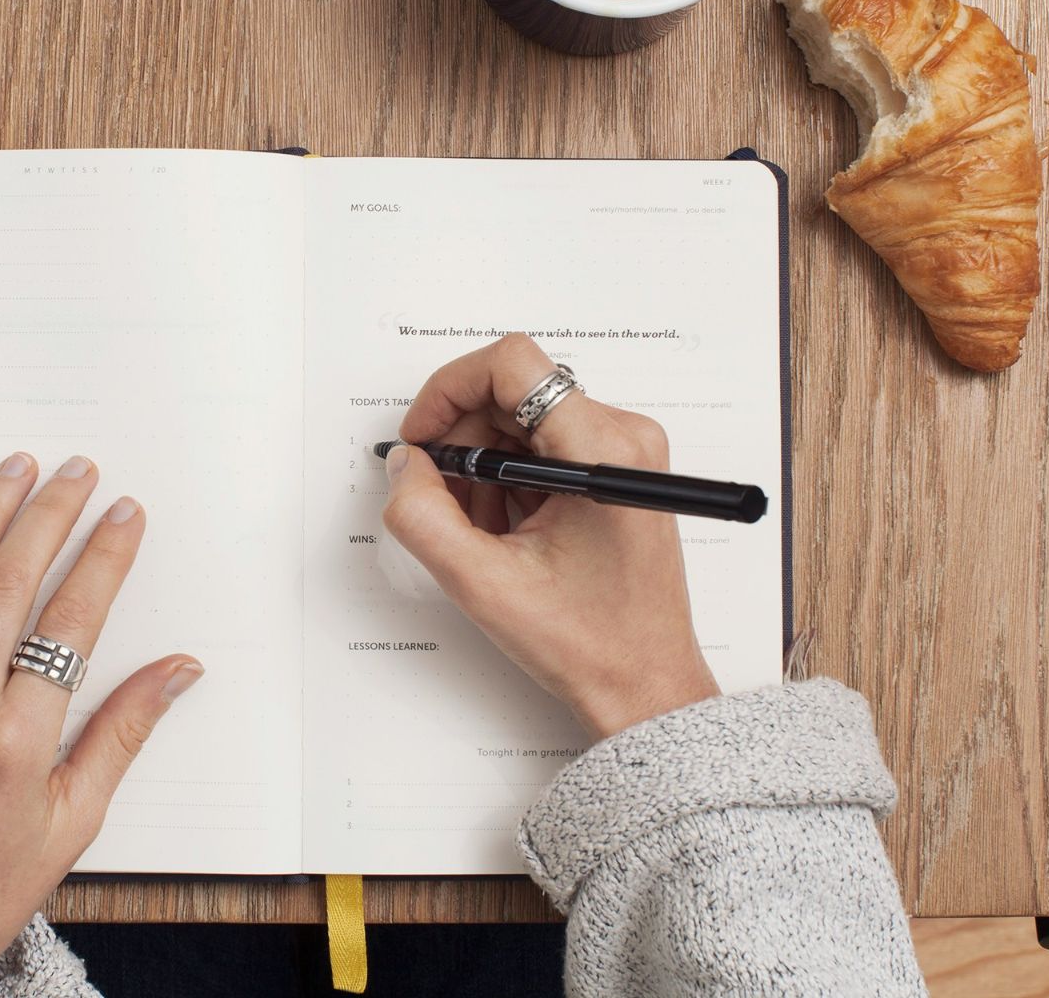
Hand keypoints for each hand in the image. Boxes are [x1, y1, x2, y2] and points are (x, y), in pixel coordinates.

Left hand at [0, 454, 203, 996]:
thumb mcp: (74, 823)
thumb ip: (123, 734)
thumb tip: (178, 671)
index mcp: (18, 744)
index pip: (70, 623)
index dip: (102, 558)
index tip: (125, 515)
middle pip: (6, 585)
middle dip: (47, 516)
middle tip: (77, 471)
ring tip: (15, 470)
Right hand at [385, 335, 719, 738]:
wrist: (644, 685)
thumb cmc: (590, 643)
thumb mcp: (482, 583)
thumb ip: (424, 515)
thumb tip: (405, 464)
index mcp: (602, 450)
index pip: (512, 364)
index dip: (449, 390)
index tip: (422, 437)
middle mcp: (624, 437)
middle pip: (513, 392)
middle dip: (464, 441)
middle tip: (441, 499)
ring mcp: (624, 453)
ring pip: (524, 421)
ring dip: (485, 467)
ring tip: (482, 531)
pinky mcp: (618, 471)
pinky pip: (545, 446)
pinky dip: (510, 481)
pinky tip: (507, 533)